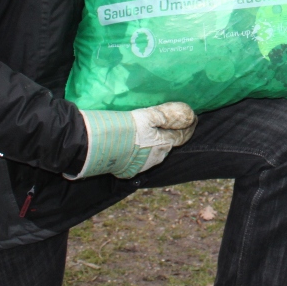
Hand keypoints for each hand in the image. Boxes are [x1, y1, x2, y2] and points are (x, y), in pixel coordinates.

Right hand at [68, 102, 197, 179]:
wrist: (94, 146)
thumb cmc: (121, 127)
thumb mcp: (146, 115)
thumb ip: (167, 115)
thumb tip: (188, 114)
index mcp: (162, 143)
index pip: (181, 135)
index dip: (187, 126)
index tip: (192, 119)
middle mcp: (155, 157)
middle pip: (167, 145)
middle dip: (170, 137)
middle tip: (168, 126)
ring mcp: (141, 166)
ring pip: (154, 154)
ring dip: (154, 146)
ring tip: (148, 135)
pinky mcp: (128, 172)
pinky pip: (139, 161)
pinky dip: (139, 154)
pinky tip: (133, 146)